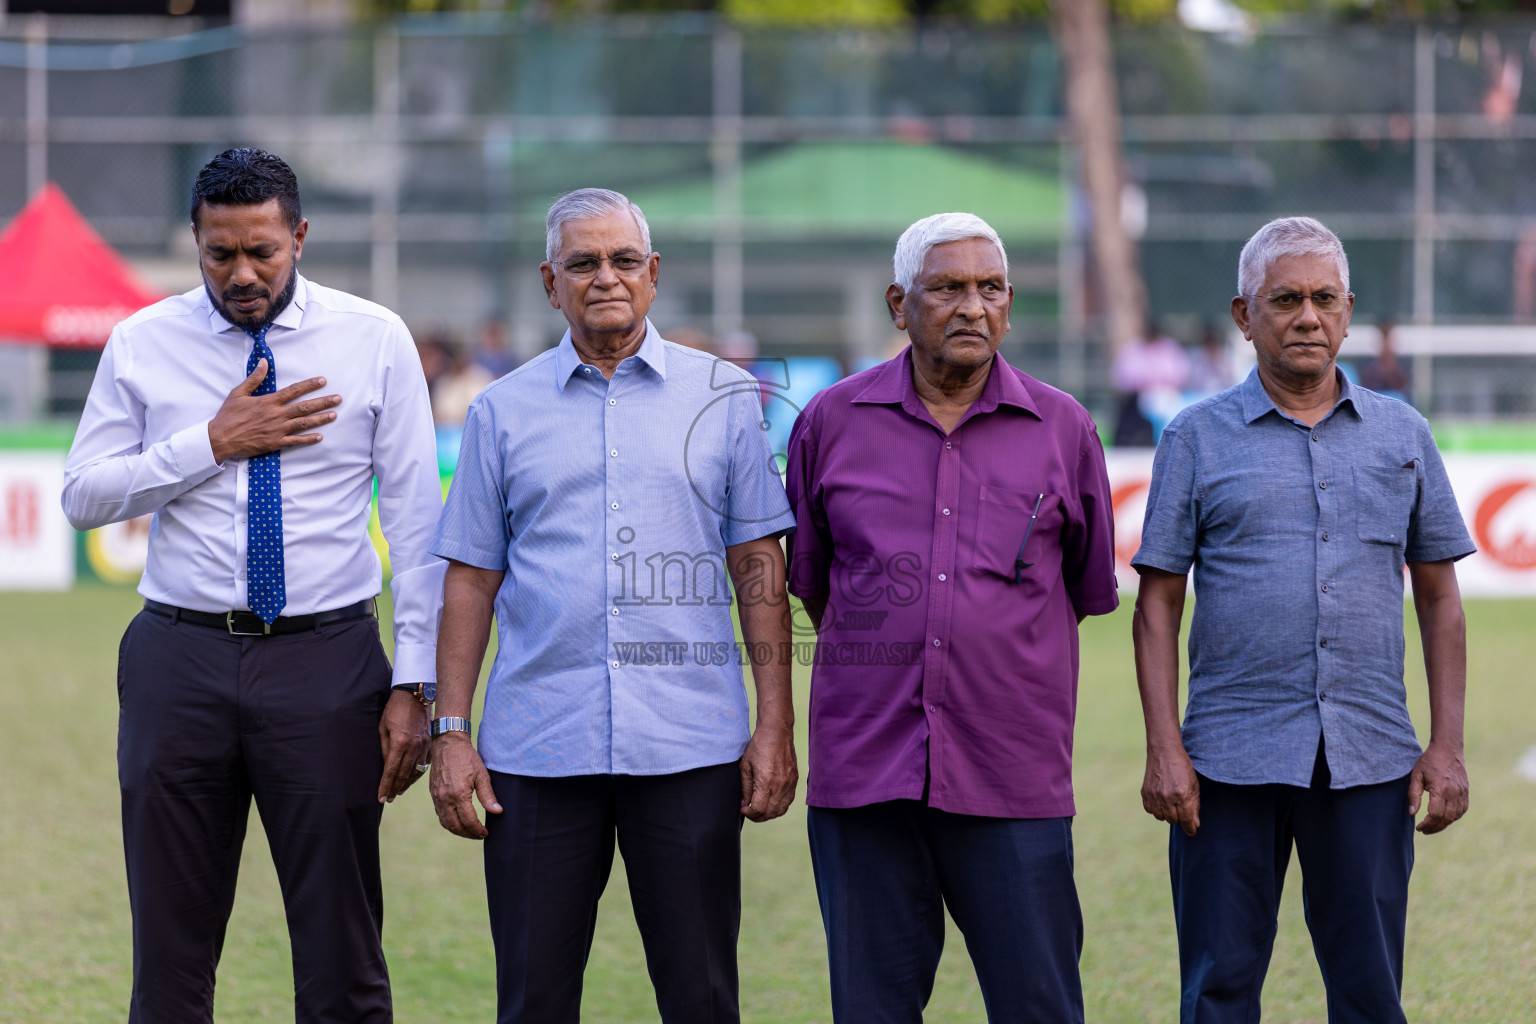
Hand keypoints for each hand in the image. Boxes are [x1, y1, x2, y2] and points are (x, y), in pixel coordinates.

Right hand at [208, 359, 341, 462]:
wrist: (220, 438)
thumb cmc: (228, 415)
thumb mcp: (238, 393)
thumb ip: (254, 378)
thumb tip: (264, 362)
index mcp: (268, 401)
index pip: (294, 390)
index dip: (310, 385)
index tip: (323, 380)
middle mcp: (276, 415)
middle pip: (305, 407)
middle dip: (323, 402)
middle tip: (339, 398)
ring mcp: (277, 430)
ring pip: (304, 423)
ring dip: (321, 419)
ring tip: (334, 414)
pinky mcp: (275, 443)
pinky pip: (295, 442)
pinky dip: (308, 439)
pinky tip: (320, 437)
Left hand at [377, 690, 429, 802]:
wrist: (415, 697)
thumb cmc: (395, 710)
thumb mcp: (383, 728)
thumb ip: (385, 748)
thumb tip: (385, 766)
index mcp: (400, 743)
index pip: (390, 771)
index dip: (385, 786)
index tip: (380, 798)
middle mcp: (413, 747)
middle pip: (403, 774)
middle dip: (394, 789)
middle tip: (388, 799)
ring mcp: (424, 746)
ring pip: (415, 772)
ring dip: (406, 784)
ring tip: (398, 792)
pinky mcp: (430, 743)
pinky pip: (424, 764)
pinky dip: (417, 774)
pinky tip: (411, 779)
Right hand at [429, 732, 502, 838]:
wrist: (447, 745)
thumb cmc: (466, 758)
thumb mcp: (482, 775)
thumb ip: (488, 796)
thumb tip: (497, 812)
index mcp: (458, 794)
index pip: (469, 821)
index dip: (478, 830)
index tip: (486, 832)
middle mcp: (445, 799)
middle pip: (456, 826)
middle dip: (468, 834)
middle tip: (479, 835)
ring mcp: (437, 798)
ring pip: (446, 823)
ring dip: (458, 831)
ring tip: (470, 831)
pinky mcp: (433, 795)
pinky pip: (440, 815)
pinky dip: (449, 823)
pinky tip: (458, 822)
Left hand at [739, 723, 797, 821]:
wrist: (777, 732)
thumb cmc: (758, 746)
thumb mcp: (745, 766)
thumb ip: (746, 787)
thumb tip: (745, 803)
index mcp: (766, 781)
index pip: (759, 809)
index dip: (749, 813)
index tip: (743, 809)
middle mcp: (780, 785)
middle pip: (771, 813)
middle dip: (758, 816)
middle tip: (750, 812)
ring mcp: (790, 783)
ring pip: (781, 809)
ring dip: (770, 814)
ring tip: (760, 810)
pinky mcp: (794, 780)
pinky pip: (789, 800)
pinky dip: (780, 806)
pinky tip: (771, 802)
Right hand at [1142, 744, 1201, 835]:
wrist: (1163, 751)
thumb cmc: (1182, 766)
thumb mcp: (1194, 784)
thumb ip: (1195, 805)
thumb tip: (1195, 824)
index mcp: (1182, 794)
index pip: (1186, 819)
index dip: (1190, 827)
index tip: (1192, 831)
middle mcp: (1167, 796)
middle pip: (1173, 820)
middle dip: (1179, 817)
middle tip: (1181, 807)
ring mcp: (1154, 795)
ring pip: (1161, 817)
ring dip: (1167, 813)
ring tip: (1171, 802)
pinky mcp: (1145, 792)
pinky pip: (1150, 810)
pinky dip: (1156, 809)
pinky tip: (1161, 800)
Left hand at [1408, 741, 1468, 833]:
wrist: (1448, 750)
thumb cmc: (1429, 762)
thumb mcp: (1416, 776)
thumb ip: (1413, 795)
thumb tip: (1412, 813)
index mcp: (1440, 788)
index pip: (1435, 813)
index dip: (1427, 824)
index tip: (1419, 827)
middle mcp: (1454, 792)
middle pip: (1446, 818)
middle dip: (1435, 827)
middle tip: (1424, 830)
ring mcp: (1462, 792)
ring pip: (1455, 816)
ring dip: (1444, 824)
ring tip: (1433, 826)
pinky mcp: (1466, 792)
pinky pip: (1462, 810)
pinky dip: (1454, 817)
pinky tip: (1445, 819)